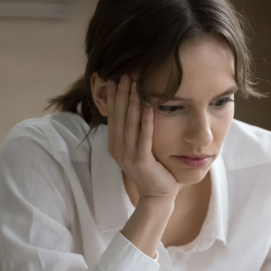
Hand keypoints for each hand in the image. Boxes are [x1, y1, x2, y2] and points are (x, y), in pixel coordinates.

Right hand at [106, 75, 178, 199]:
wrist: (157, 195)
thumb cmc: (152, 170)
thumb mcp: (138, 148)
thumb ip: (134, 132)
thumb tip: (134, 109)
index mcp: (115, 145)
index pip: (113, 116)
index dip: (114, 97)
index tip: (115, 78)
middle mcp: (118, 149)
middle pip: (119, 117)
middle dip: (121, 95)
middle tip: (123, 75)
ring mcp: (128, 156)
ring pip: (129, 125)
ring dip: (131, 103)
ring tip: (134, 85)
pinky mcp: (141, 162)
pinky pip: (144, 138)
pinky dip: (146, 122)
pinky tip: (149, 107)